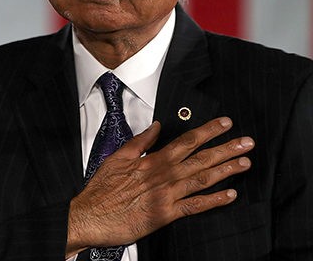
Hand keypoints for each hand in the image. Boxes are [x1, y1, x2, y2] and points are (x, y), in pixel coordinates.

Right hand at [66, 117, 253, 256]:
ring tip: (244, 162)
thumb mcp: (117, 157)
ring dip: (226, 170)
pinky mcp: (166, 215)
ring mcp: (167, 195)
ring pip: (203, 179)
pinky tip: (230, 195)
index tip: (224, 124)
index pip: (186, 141)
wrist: (92, 216)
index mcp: (152, 160)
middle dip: (226, 148)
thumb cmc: (102, 189)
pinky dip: (214, 200)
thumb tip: (156, 127)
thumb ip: (140, 141)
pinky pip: (196, 206)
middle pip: (201, 158)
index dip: (208, 131)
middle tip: (247, 142)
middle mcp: (163, 175)